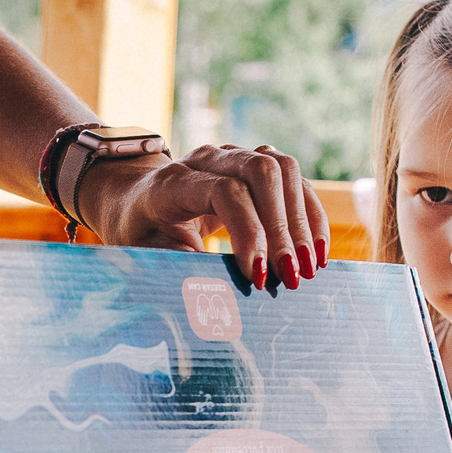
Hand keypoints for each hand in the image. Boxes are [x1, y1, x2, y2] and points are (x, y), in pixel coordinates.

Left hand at [81, 142, 327, 287]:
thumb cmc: (139, 231)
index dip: (249, 232)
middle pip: (261, 171)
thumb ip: (178, 266)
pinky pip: (294, 180)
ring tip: (311, 266)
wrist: (134, 199)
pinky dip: (310, 215)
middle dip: (283, 227)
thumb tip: (219, 295)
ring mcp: (234, 157)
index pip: (224, 192)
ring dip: (303, 220)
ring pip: (284, 168)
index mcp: (173, 181)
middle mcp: (207, 159)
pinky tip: (317, 252)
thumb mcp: (144, 254)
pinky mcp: (255, 166)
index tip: (258, 277)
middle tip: (293, 275)